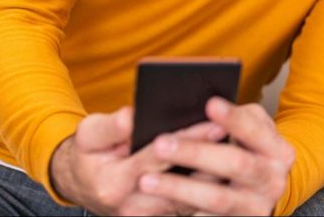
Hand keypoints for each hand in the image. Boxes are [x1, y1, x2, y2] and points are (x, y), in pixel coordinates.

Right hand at [50, 106, 226, 215]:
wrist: (84, 183)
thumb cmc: (90, 153)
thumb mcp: (90, 134)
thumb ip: (110, 126)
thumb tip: (131, 116)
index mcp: (114, 184)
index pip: (158, 159)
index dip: (188, 140)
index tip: (216, 124)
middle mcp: (132, 206)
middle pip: (181, 180)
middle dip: (210, 156)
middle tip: (237, 135)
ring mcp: (148, 216)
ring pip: (190, 198)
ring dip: (215, 174)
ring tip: (239, 148)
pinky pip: (190, 205)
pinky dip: (208, 186)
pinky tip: (227, 165)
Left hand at [137, 98, 294, 215]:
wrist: (261, 193)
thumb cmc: (249, 152)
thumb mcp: (253, 131)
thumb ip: (237, 118)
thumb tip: (209, 107)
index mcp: (279, 151)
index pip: (256, 130)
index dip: (233, 118)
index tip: (209, 104)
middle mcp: (272, 180)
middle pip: (235, 164)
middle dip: (196, 153)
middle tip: (160, 144)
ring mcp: (255, 207)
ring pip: (216, 199)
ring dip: (179, 189)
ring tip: (146, 180)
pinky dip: (180, 215)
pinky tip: (155, 209)